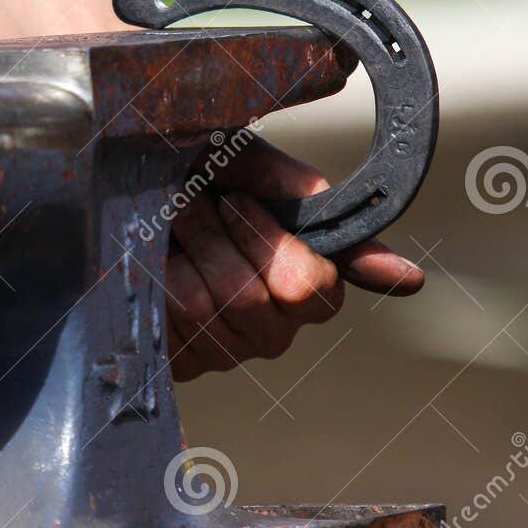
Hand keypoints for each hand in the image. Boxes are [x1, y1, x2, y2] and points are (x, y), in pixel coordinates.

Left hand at [165, 137, 424, 381]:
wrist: (120, 185)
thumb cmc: (191, 176)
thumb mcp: (254, 169)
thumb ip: (322, 213)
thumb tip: (408, 280)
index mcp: (301, 283)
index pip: (318, 295)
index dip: (273, 244)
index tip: (240, 201)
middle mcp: (268, 328)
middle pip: (262, 302)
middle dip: (225, 235)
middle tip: (203, 205)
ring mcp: (223, 349)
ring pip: (215, 305)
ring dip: (188, 244)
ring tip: (174, 219)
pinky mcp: (177, 359)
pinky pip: (174, 316)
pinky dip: (157, 269)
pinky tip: (153, 253)